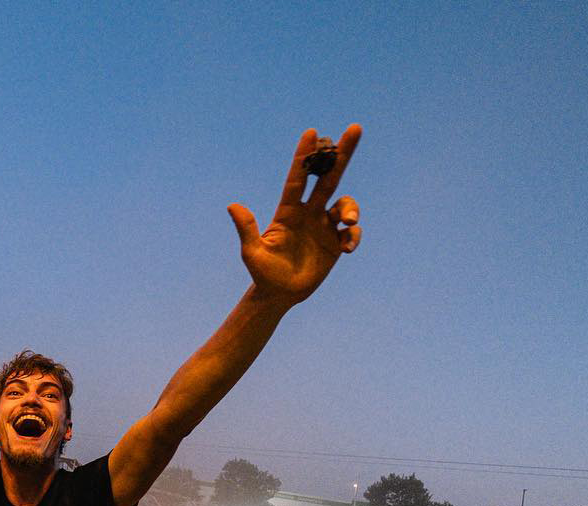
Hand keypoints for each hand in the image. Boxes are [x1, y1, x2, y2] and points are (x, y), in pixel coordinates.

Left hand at [229, 125, 361, 305]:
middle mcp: (309, 212)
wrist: (280, 294)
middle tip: (355, 128)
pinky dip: (354, 236)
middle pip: (328, 177)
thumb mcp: (252, 253)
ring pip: (345, 204)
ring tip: (348, 221)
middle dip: (341, 153)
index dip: (304, 156)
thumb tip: (232, 206)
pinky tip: (347, 249)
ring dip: (351, 208)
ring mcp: (324, 226)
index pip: (298, 177)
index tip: (312, 132)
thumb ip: (246, 229)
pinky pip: (352, 232)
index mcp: (288, 211)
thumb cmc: (263, 273)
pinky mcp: (336, 242)